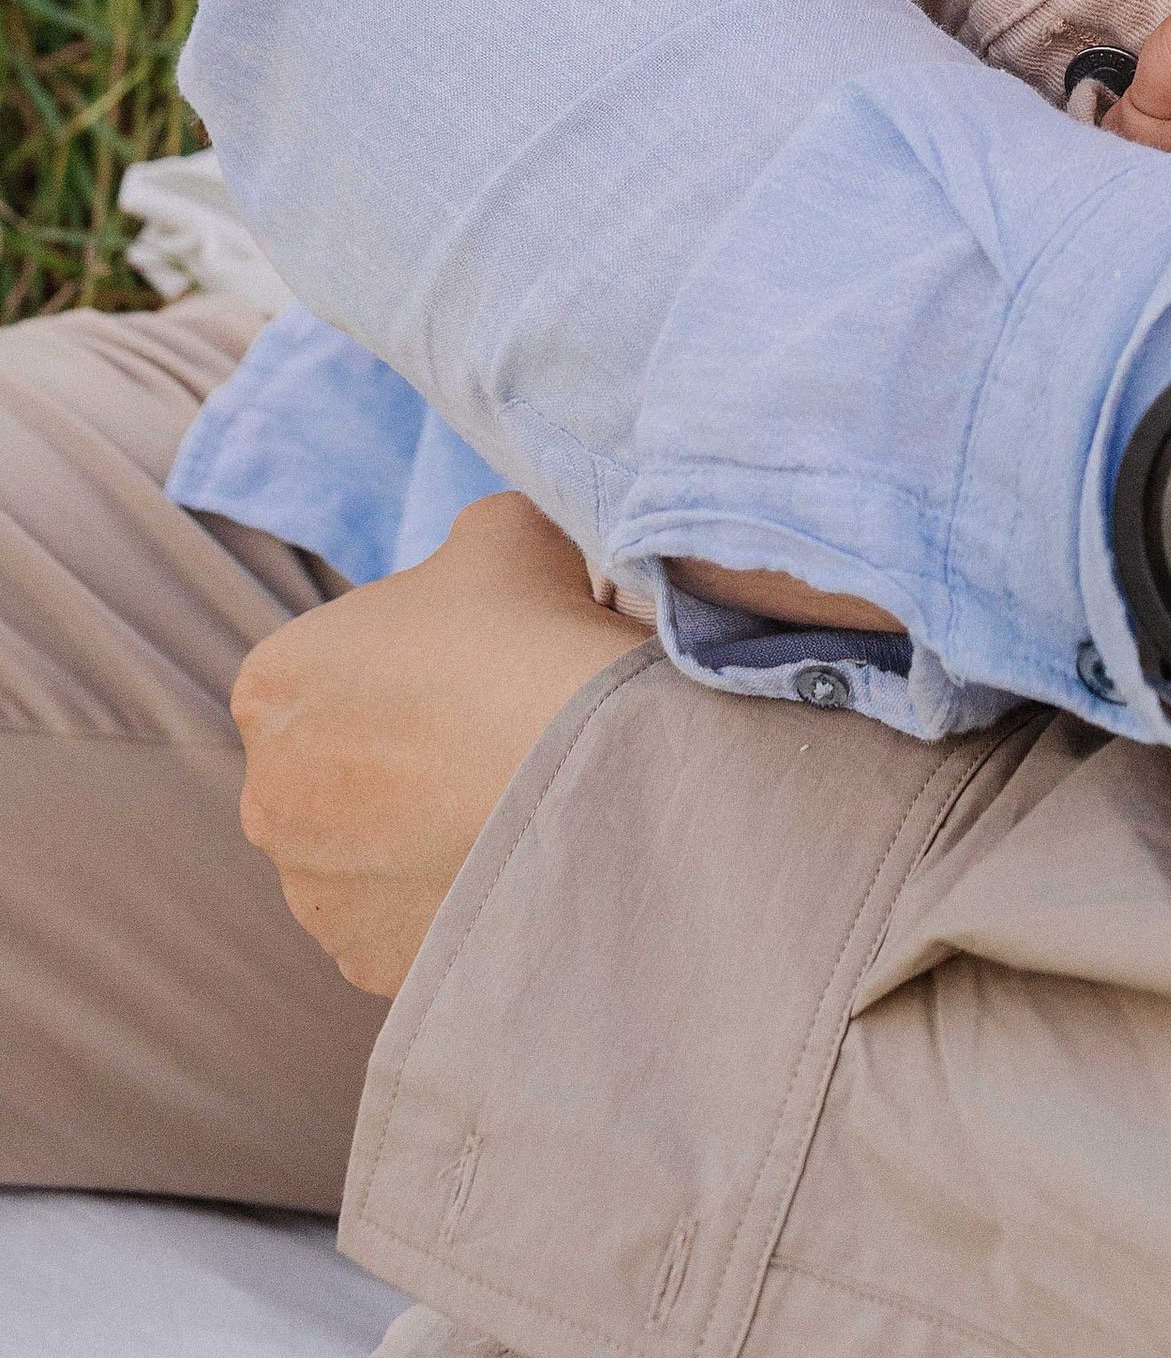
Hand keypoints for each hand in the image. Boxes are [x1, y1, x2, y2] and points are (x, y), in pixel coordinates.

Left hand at [234, 491, 646, 997]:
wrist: (583, 770)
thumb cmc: (528, 634)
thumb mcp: (500, 530)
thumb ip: (462, 549)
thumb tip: (478, 574)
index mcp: (272, 684)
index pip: (322, 671)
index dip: (400, 664)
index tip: (466, 667)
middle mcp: (266, 796)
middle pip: (332, 770)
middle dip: (396, 759)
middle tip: (489, 735)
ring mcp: (311, 891)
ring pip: (361, 855)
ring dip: (415, 837)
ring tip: (506, 803)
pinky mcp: (364, 961)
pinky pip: (401, 923)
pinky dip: (444, 899)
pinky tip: (505, 861)